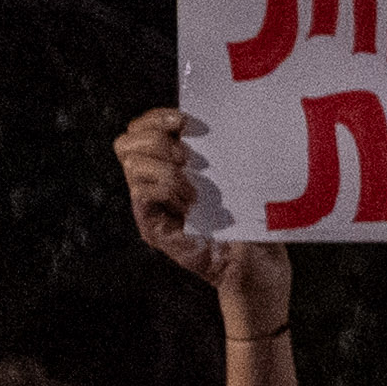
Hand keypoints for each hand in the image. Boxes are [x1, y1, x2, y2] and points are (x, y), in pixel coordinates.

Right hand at [119, 110, 289, 327]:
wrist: (259, 268)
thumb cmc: (257, 222)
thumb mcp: (244, 179)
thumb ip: (226, 153)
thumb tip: (228, 119)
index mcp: (176, 163)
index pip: (144, 127)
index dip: (157, 117)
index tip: (185, 120)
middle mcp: (156, 182)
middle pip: (126, 142)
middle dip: (154, 138)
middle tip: (186, 157)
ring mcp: (151, 205)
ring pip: (131, 165)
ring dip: (164, 169)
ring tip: (194, 187)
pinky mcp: (152, 228)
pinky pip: (141, 195)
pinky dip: (166, 190)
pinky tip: (192, 203)